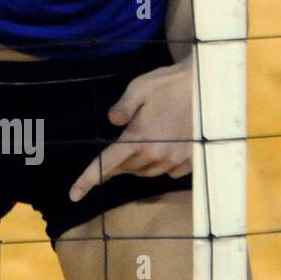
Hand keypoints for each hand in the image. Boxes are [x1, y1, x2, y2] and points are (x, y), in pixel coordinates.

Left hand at [69, 60, 194, 201]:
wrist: (207, 86)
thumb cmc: (168, 84)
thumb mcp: (139, 88)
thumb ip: (122, 107)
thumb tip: (112, 122)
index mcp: (138, 138)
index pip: (106, 164)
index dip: (87, 180)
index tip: (73, 195)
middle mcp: (156, 154)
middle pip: (126, 169)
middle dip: (116, 163)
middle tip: (117, 148)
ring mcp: (175, 159)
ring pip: (146, 172)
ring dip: (137, 164)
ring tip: (142, 142)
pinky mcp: (191, 160)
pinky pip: (168, 172)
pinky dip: (159, 164)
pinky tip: (163, 147)